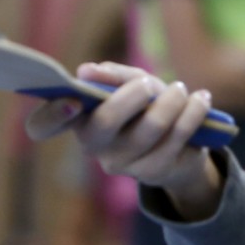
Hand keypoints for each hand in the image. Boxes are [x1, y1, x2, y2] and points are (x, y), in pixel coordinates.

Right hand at [27, 62, 221, 211]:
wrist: (182, 144)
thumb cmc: (147, 106)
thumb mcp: (132, 84)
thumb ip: (113, 76)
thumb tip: (87, 71)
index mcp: (79, 117)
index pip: (43, 124)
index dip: (50, 115)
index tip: (73, 100)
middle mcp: (92, 144)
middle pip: (105, 120)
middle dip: (133, 94)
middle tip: (150, 84)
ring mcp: (120, 163)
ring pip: (149, 127)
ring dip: (172, 101)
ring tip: (183, 90)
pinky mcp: (151, 173)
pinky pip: (175, 138)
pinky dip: (192, 113)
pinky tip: (201, 101)